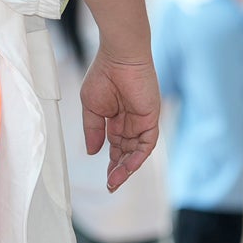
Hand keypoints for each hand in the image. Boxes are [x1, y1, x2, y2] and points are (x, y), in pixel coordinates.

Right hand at [79, 51, 160, 191]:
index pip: (116, 146)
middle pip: (126, 152)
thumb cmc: (103, 75)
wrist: (119, 57)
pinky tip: (126, 167)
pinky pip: (147, 143)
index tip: (105, 179)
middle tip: (110, 186)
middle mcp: (130, 122)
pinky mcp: (151, 118)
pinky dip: (138, 157)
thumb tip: (91, 152)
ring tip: (115, 181)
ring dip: (126, 168)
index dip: (111, 162)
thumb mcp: (91, 108)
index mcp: (116, 119)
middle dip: (118, 170)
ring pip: (136, 151)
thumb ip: (93, 130)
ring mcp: (142, 121)